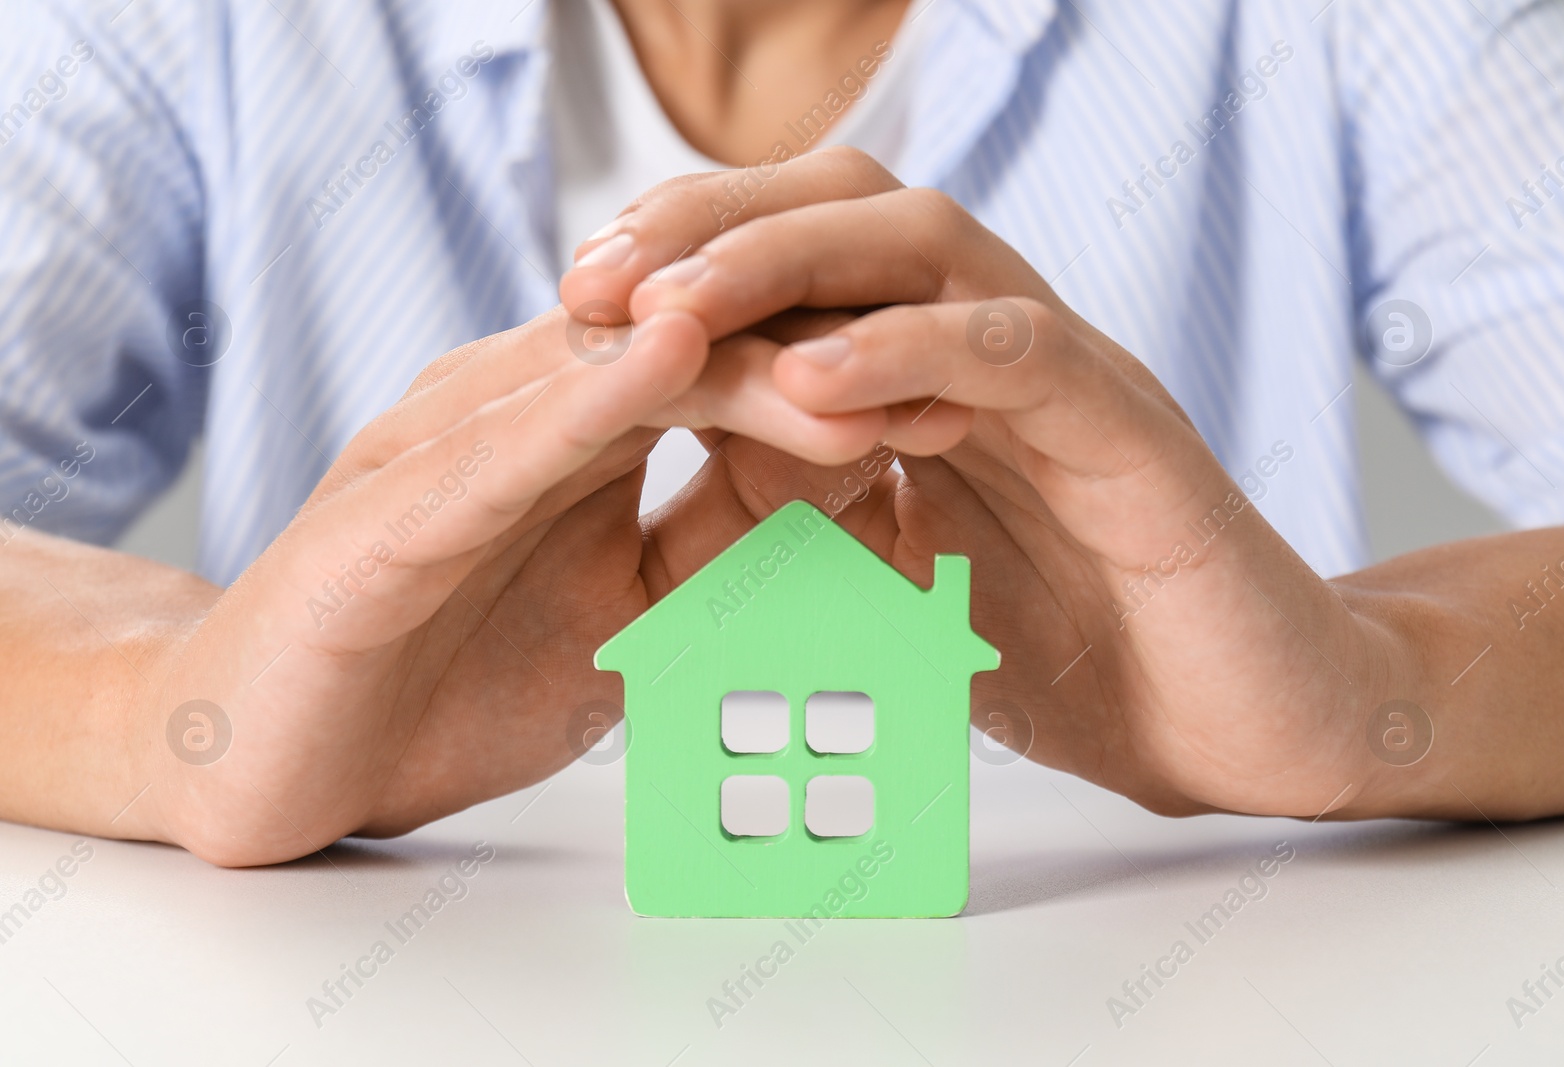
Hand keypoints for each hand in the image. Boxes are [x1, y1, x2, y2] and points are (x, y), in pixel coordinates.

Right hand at [133, 303, 889, 865]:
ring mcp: (439, 452)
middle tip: (940, 375)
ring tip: (850, 364)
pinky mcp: (380, 519)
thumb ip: (718, 546)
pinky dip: (582, 404)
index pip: (719, 368)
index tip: (953, 396)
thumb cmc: (441, 680)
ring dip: (733, 364)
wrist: (269, 759)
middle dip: (814, 356)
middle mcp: (507, 415)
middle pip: (681, 346)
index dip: (835, 372)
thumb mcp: (623, 619)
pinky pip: (493, 450)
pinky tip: (663, 361)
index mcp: (568, 435)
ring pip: (599, 375)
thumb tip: (850, 486)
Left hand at [564, 148, 1406, 820]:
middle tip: (593, 275)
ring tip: (675, 303)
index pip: (806, 256)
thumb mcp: (896, 580)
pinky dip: (918, 350)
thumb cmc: (1072, 653)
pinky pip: (1023, 354)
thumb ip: (810, 512)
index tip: (575, 298)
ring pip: (930, 248)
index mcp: (937, 368)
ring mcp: (1068, 376)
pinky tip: (821, 376)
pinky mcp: (1133, 432)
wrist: (1235, 728)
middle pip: (852, 209)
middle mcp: (997, 343)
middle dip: (710, 226)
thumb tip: (685, 475)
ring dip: (788, 263)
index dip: (685, 257)